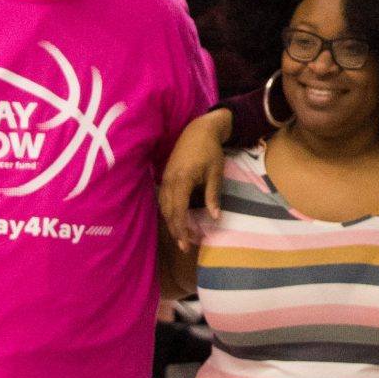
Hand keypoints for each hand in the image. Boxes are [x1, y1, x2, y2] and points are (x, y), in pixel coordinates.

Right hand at [160, 107, 232, 249]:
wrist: (199, 130)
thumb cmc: (210, 151)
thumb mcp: (216, 173)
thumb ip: (213, 196)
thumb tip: (215, 218)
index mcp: (182, 180)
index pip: (178, 211)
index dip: (181, 228)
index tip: (187, 243)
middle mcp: (169, 181)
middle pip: (168, 212)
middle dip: (175, 230)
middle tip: (184, 247)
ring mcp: (165, 178)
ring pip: (163, 206)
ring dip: (170, 222)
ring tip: (180, 236)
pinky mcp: (165, 176)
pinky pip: (162, 198)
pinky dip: (167, 211)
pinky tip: (173, 219)